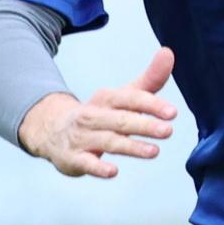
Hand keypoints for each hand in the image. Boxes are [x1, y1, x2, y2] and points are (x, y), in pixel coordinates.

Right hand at [19, 48, 177, 178]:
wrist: (51, 128)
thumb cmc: (98, 113)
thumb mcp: (122, 95)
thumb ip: (149, 80)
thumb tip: (168, 52)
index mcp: (107, 98)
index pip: (130, 99)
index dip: (151, 105)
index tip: (172, 112)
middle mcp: (94, 116)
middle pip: (121, 120)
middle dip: (144, 125)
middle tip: (168, 131)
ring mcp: (82, 137)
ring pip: (108, 141)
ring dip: (131, 147)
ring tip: (154, 151)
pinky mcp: (74, 158)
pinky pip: (86, 163)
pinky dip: (98, 167)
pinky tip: (113, 171)